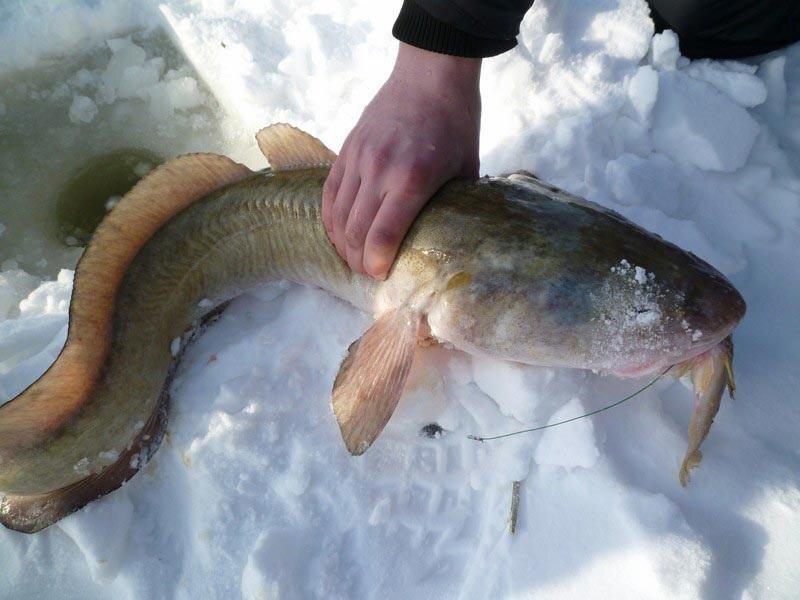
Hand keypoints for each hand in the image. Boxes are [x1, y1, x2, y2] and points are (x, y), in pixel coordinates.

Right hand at [322, 43, 481, 278]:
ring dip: (343, 244)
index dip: (377, 264)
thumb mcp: (467, 168)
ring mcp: (359, 158)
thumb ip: (456, 204)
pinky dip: (331, 218)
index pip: (383, 236)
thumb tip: (453, 237)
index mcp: (413, 179)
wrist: (430, 74)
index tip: (382, 277)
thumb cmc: (456, 122)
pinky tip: (338, 233)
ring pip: (338, 216)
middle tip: (369, 272)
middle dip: (359, 261)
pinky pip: (330, 193)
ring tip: (353, 257)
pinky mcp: (346, 149)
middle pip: (356, 232)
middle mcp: (380, 171)